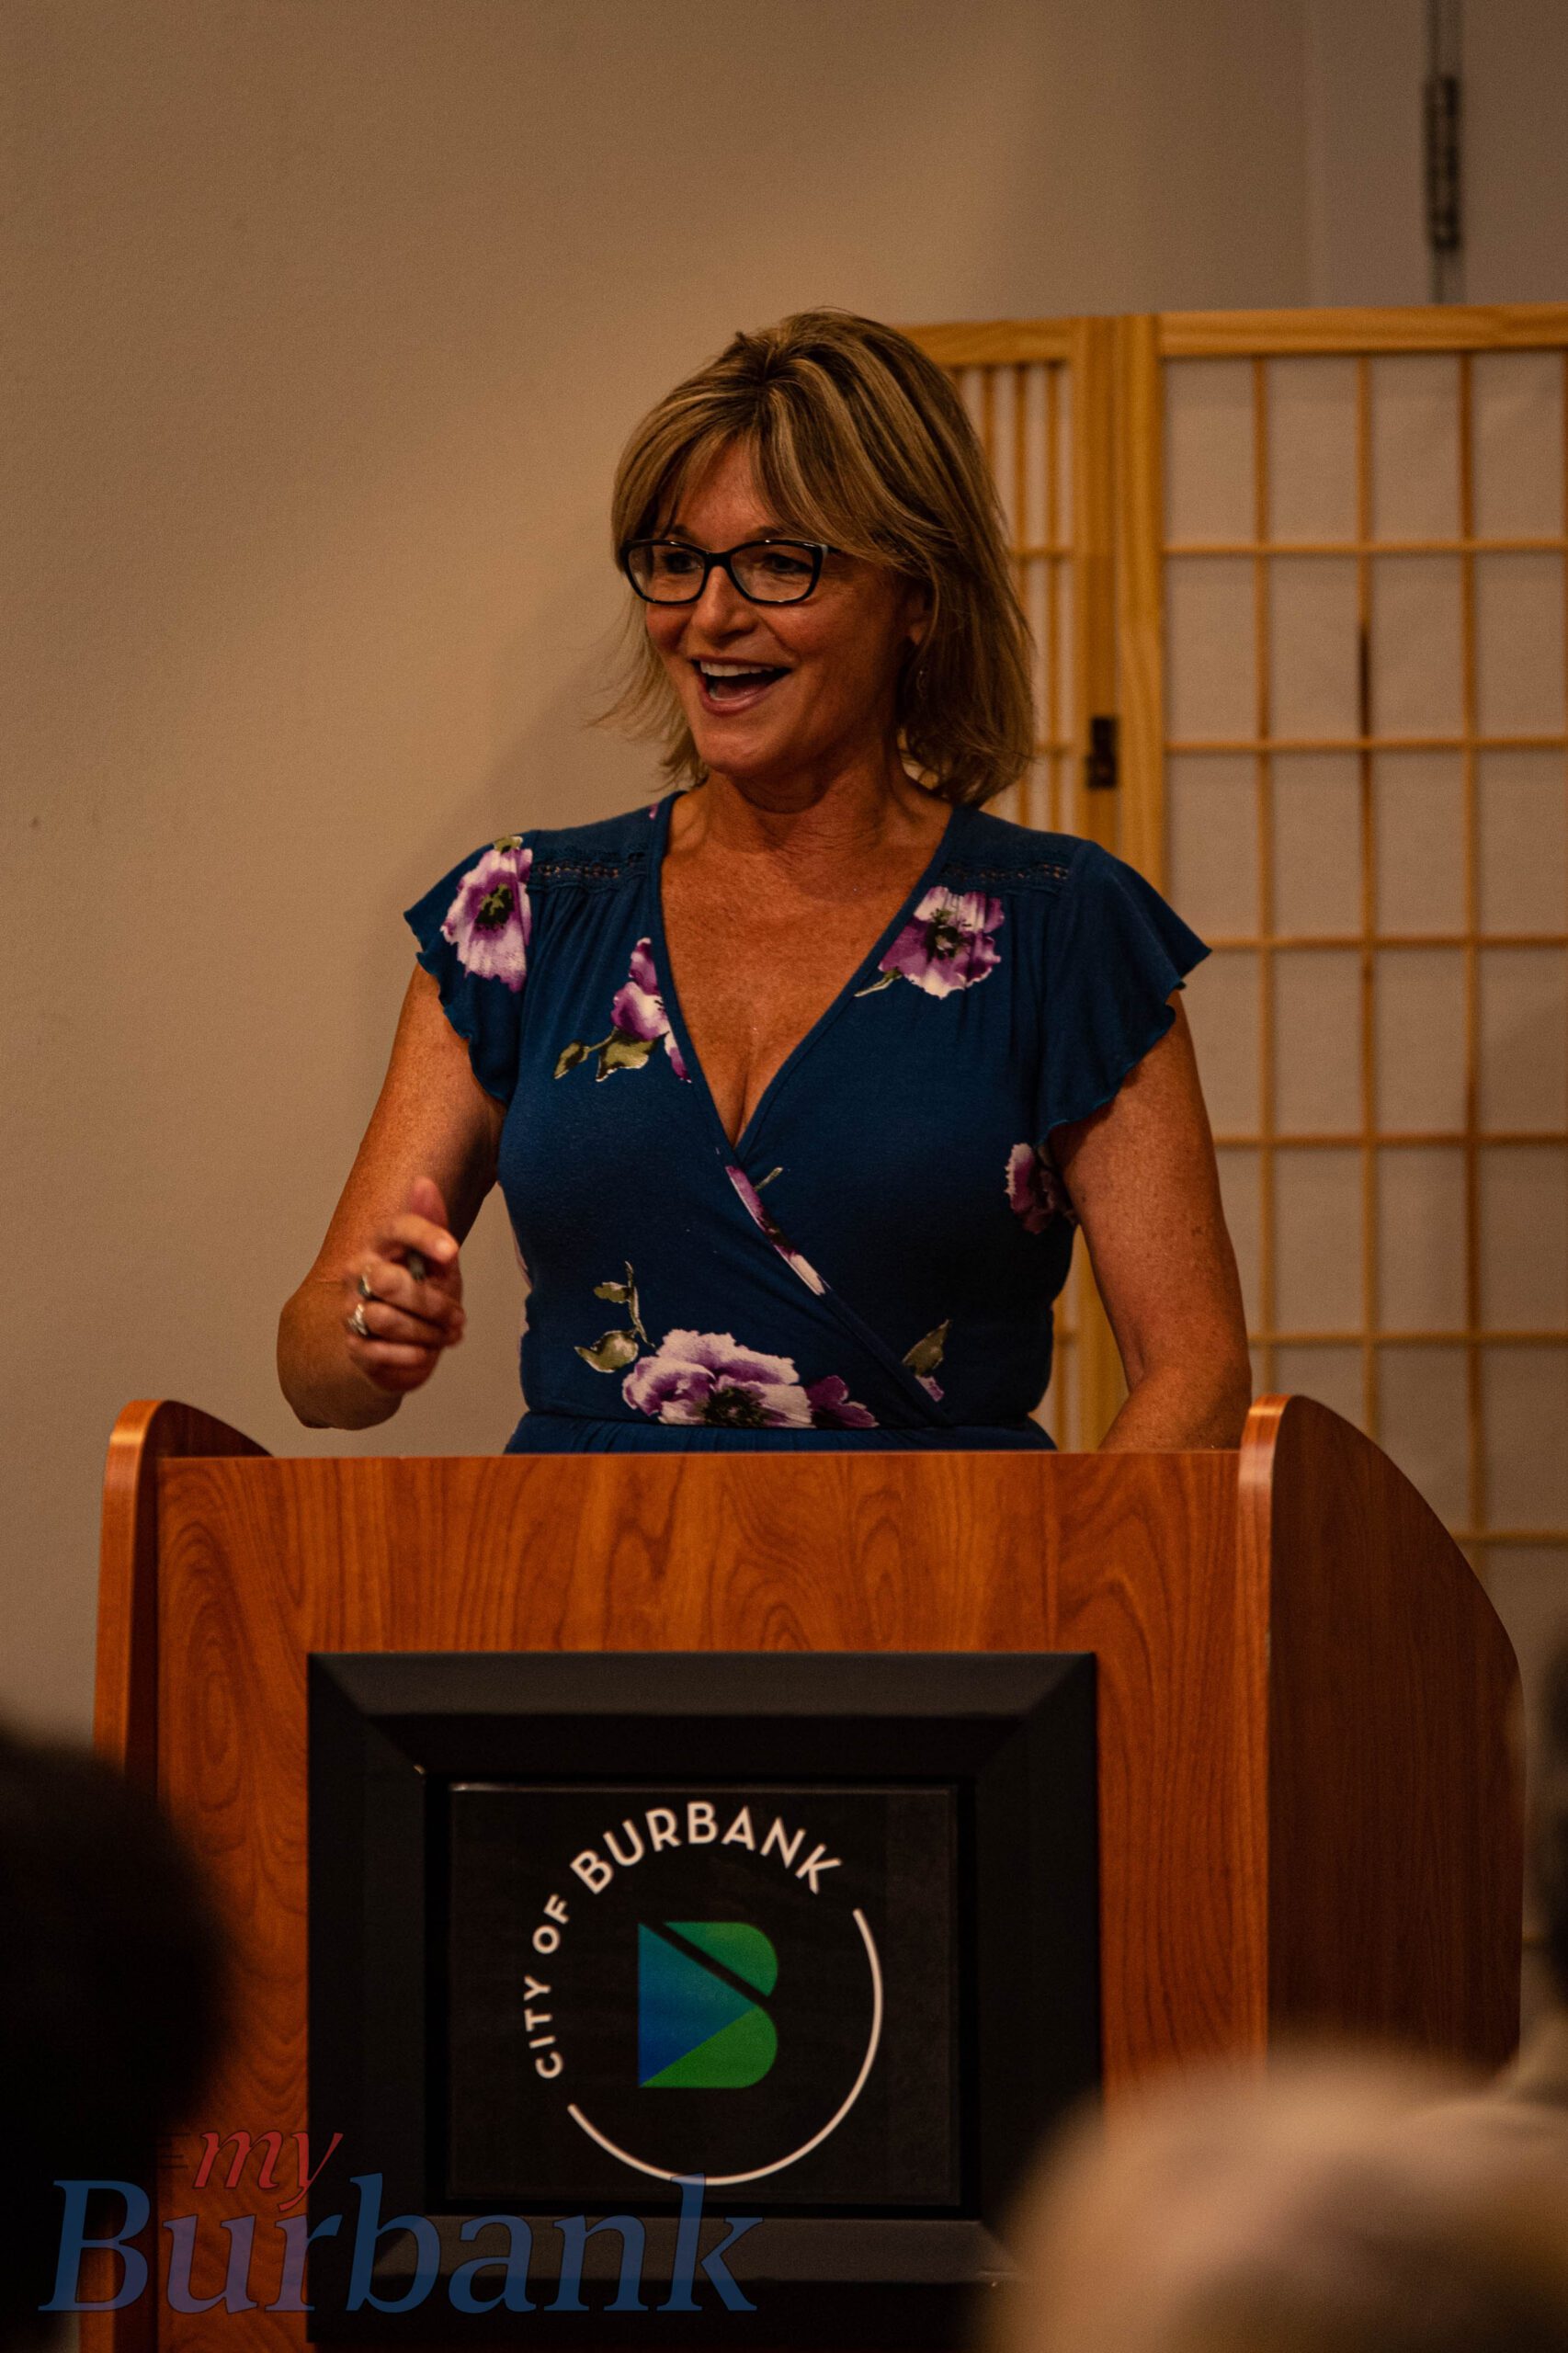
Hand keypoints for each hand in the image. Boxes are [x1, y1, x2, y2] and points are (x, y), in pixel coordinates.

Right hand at [342, 1176, 465, 1394]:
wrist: (408, 1343)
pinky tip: (425, 1352)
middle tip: (458, 1317)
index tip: (453, 1253)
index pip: (396, 1229)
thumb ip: (434, 1225)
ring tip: (446, 1336)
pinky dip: (411, 1355)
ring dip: (426, 1333)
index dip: (424, 1237)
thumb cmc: (425, 1293)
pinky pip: (380, 1352)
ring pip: (387, 1320)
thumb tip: (423, 1182)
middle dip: (433, 1303)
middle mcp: (358, 1272)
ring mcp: (352, 1309)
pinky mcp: (354, 1346)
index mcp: (381, 1244)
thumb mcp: (440, 1262)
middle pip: (389, 1282)